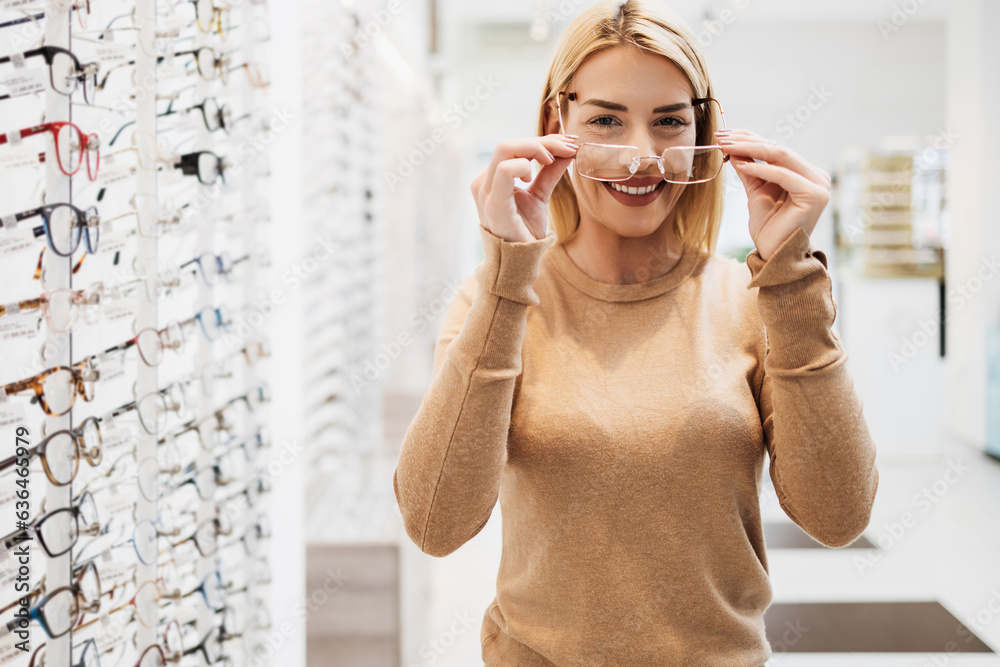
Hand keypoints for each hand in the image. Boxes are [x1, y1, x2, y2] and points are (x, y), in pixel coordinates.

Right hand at [470, 133, 578, 242]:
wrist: (520, 261)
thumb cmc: (525, 231)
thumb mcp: (540, 195)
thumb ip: (549, 172)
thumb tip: (568, 151)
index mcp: (491, 179)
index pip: (514, 147)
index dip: (542, 141)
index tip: (569, 144)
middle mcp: (484, 182)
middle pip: (510, 143)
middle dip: (543, 141)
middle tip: (568, 148)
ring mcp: (485, 192)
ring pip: (506, 149)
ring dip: (537, 148)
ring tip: (553, 161)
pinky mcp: (493, 203)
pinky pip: (504, 170)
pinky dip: (524, 164)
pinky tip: (533, 176)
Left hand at [717, 130, 831, 261]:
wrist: (775, 254)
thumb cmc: (768, 227)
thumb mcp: (756, 191)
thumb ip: (749, 169)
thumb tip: (732, 146)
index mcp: (805, 173)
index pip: (775, 148)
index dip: (749, 138)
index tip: (723, 134)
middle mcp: (816, 176)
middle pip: (777, 149)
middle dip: (746, 140)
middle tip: (721, 136)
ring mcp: (818, 184)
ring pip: (780, 156)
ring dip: (750, 148)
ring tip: (726, 145)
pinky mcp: (814, 195)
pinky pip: (784, 176)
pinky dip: (761, 169)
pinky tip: (740, 164)